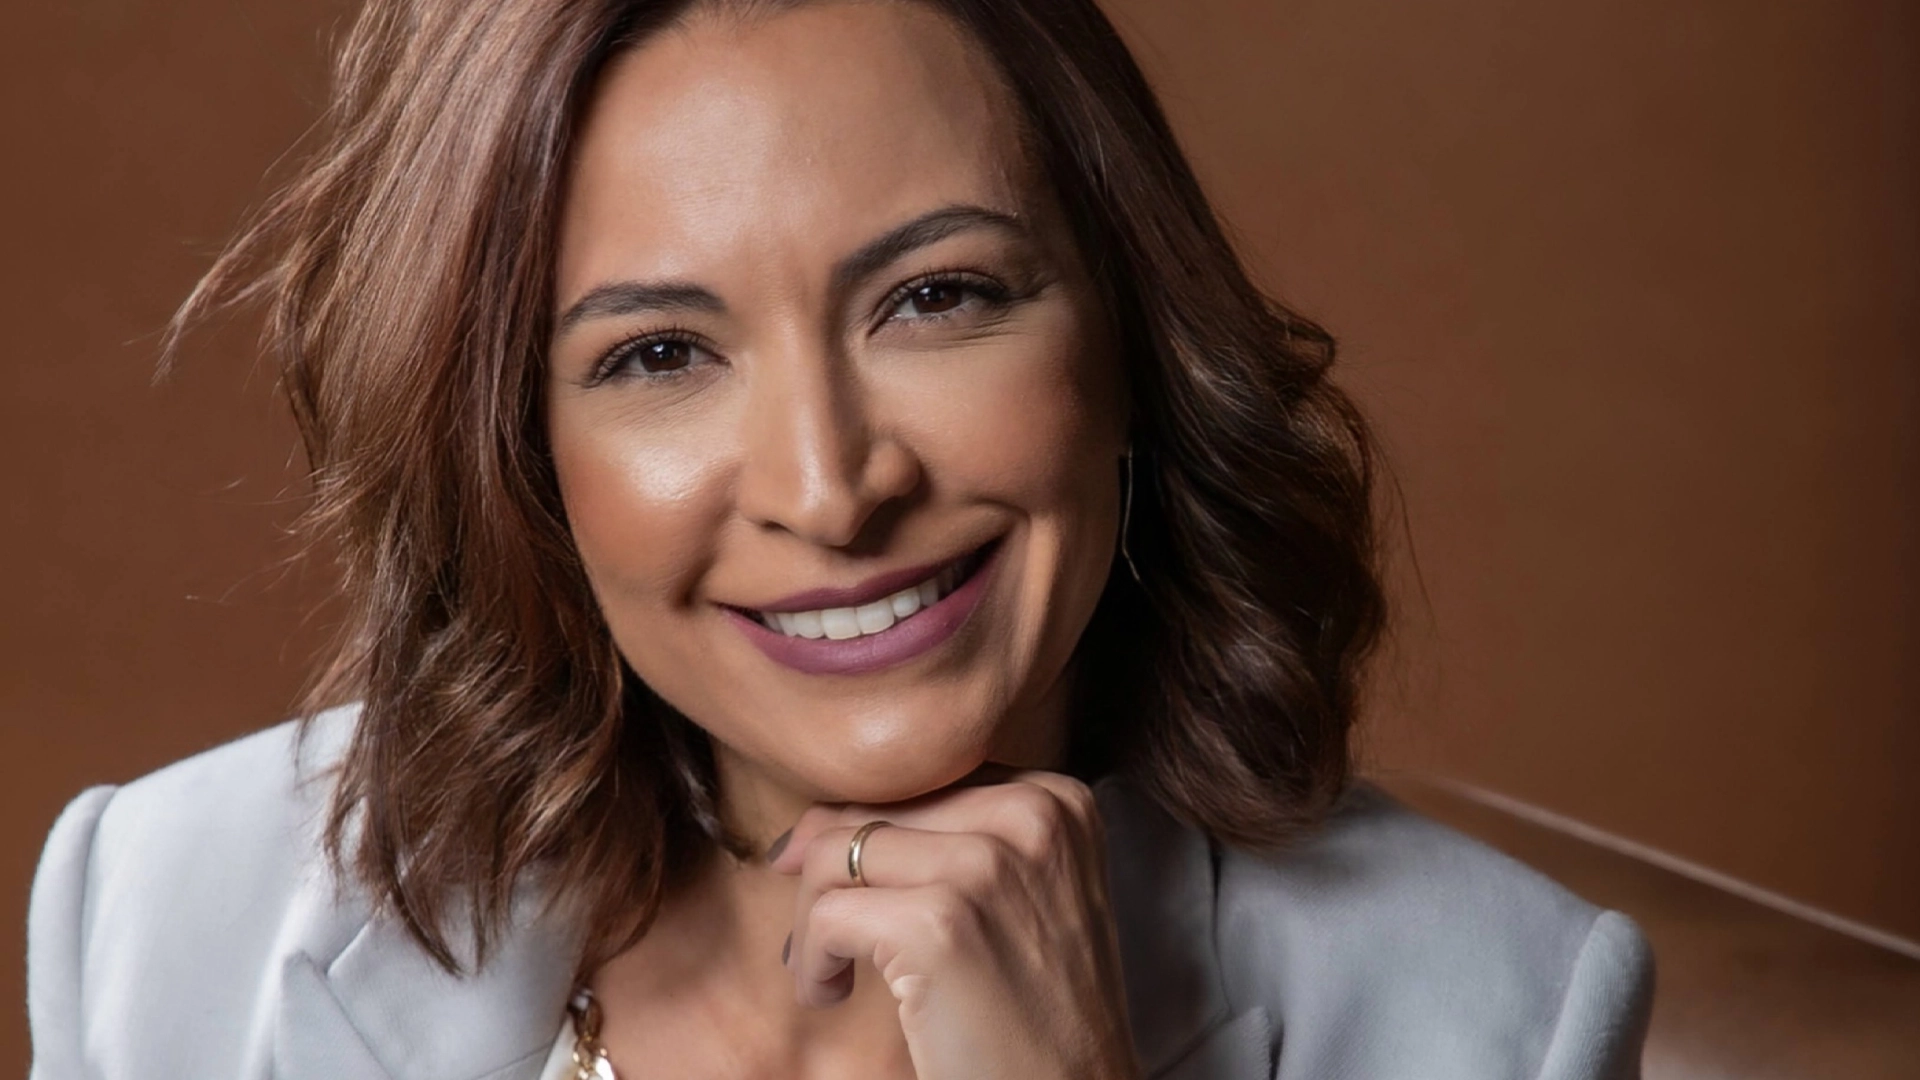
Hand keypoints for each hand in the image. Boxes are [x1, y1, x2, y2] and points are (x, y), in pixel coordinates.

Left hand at [769, 770, 1142, 1079]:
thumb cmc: (1037, 1012)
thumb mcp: (1024, 897)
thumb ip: (956, 837)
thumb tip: (818, 820)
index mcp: (1057, 800)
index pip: (920, 782)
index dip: (867, 835)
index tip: (852, 893)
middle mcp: (1031, 816)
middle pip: (872, 810)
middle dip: (827, 875)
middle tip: (827, 941)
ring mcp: (986, 867)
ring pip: (834, 854)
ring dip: (810, 920)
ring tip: (830, 972)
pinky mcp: (940, 925)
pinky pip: (826, 916)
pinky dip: (811, 962)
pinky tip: (831, 994)